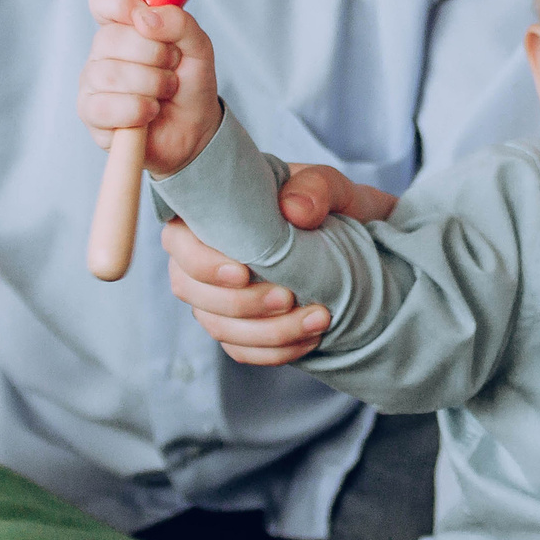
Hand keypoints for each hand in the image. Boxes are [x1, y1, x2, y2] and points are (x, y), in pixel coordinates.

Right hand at [79, 0, 221, 177]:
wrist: (195, 128)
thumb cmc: (190, 83)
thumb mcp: (198, 46)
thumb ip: (179, 22)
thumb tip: (146, 18)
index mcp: (124, 26)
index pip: (104, 1)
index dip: (123, 5)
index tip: (147, 20)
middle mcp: (102, 51)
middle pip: (110, 38)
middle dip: (154, 56)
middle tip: (171, 69)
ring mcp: (92, 82)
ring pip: (110, 74)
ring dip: (152, 85)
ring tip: (164, 93)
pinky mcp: (91, 114)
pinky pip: (106, 107)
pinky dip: (138, 110)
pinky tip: (150, 112)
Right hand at [164, 165, 397, 364]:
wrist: (361, 240)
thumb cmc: (334, 206)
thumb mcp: (333, 187)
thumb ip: (316, 188)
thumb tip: (293, 210)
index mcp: (213, 214)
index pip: (178, 241)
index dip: (201, 263)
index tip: (243, 273)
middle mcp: (206, 256)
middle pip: (190, 290)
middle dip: (239, 303)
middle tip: (288, 297)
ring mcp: (219, 295)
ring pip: (218, 326)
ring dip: (266, 332)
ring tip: (318, 318)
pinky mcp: (242, 326)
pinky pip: (242, 350)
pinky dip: (275, 352)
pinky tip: (311, 339)